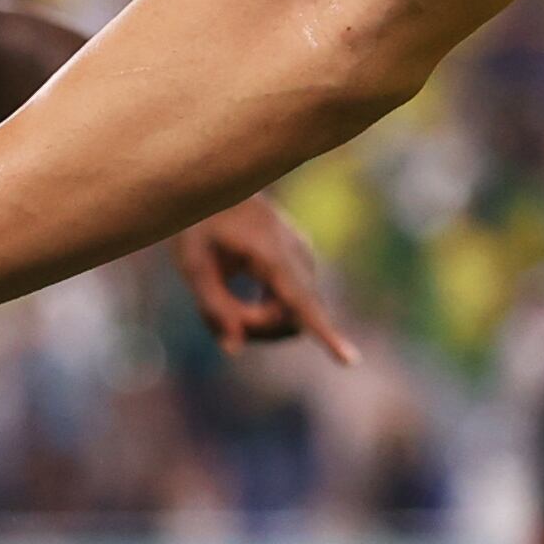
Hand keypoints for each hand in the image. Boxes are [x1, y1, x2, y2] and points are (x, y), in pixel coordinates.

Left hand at [171, 192, 358, 361]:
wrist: (222, 182)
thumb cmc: (201, 223)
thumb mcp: (193, 266)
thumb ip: (212, 309)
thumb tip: (235, 350)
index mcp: (272, 255)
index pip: (301, 304)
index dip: (325, 335)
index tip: (350, 361)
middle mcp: (298, 257)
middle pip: (290, 319)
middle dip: (256, 329)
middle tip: (217, 319)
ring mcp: (305, 258)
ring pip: (293, 314)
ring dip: (260, 321)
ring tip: (223, 305)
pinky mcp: (302, 261)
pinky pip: (293, 303)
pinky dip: (267, 311)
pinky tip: (241, 299)